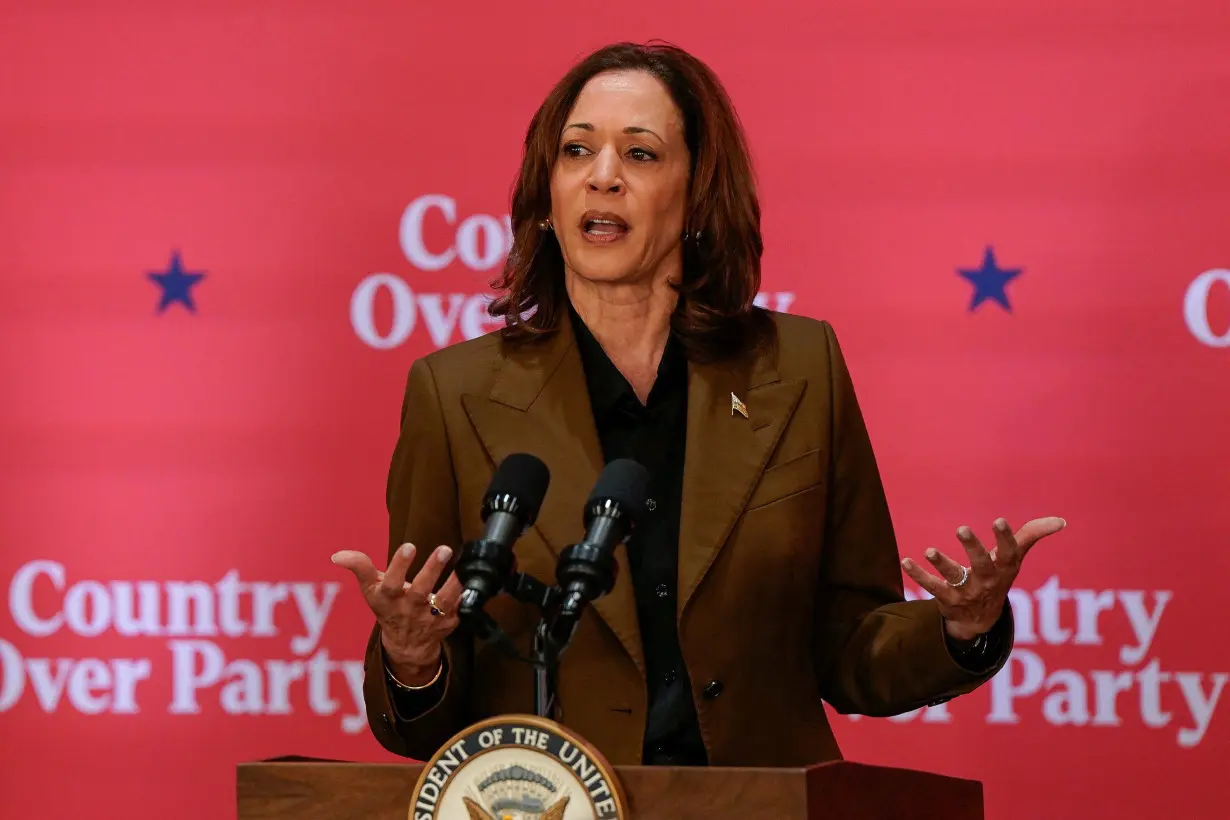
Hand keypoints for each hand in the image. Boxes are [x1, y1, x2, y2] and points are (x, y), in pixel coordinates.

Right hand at [331, 543, 461, 683]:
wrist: (407, 645)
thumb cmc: (389, 607)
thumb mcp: (372, 589)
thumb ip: (360, 568)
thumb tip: (338, 555)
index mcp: (389, 599)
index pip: (391, 582)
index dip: (399, 565)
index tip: (409, 546)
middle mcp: (409, 609)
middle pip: (421, 590)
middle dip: (432, 569)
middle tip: (444, 549)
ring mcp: (430, 618)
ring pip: (444, 600)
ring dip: (454, 584)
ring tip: (462, 567)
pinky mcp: (448, 622)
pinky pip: (461, 608)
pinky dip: (467, 597)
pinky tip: (474, 581)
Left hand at [902, 516, 1066, 640]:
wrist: (981, 619)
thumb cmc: (998, 576)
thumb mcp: (1014, 558)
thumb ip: (1031, 535)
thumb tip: (1061, 520)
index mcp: (1004, 568)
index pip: (1008, 553)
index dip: (1005, 538)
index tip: (999, 521)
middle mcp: (986, 581)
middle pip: (981, 565)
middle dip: (972, 548)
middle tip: (961, 529)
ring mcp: (966, 592)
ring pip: (955, 578)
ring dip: (942, 564)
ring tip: (929, 551)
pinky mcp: (947, 600)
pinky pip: (931, 587)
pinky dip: (918, 575)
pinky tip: (906, 561)